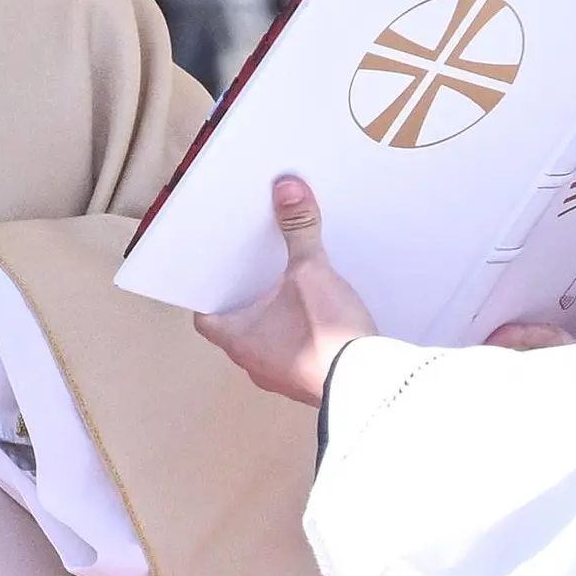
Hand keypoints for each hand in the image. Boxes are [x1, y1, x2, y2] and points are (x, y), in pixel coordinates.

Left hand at [194, 176, 377, 407]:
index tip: (216, 275)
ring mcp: (282, 379)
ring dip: (275, 321)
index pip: (206, 318)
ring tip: (288, 291)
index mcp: (238, 340)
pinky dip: (300, 336)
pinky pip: (295, 355)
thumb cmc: (327, 336)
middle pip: (237, 327)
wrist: (369, 385)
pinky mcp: (311, 383)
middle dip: (247, 301)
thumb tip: (288, 190)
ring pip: (266, 343)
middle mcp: (254, 364)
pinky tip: (318, 317)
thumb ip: (299, 230)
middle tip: (256, 273)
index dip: (209, 295)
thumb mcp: (311, 273)